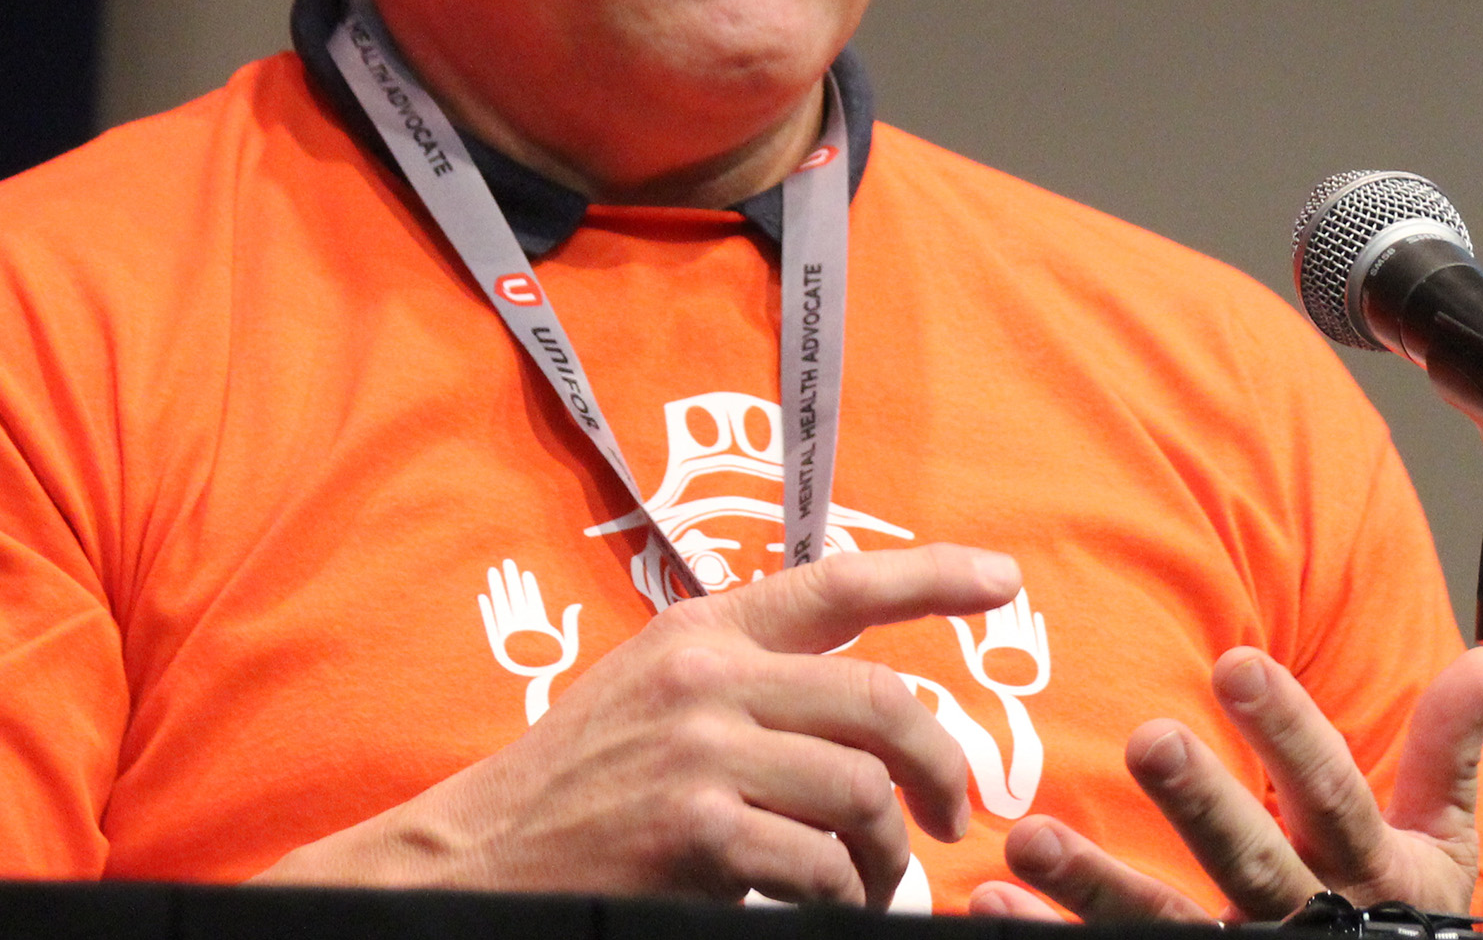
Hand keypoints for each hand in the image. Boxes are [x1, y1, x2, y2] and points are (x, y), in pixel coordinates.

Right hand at [260, 544, 1021, 907]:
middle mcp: (709, 675)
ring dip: (889, 853)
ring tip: (879, 881)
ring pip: (861, 791)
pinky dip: (841, 897)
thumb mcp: (652, 692)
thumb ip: (743, 679)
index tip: (1005, 582)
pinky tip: (823, 905)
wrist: (477, 857)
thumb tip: (862, 709)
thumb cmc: (575, 783)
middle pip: (881, 702)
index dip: (933, 577)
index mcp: (704, 631)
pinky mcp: (700, 832)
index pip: (838, 583)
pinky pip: (822, 866)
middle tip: (954, 813)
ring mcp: (704, 753)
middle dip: (940, 764)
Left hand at [969, 644, 1482, 923]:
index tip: (1236, 664)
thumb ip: (1446, 758)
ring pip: (1169, 926)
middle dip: (1202, 805)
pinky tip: (998, 897)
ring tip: (1029, 839)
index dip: (1289, 732)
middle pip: (1251, 862)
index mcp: (1364, 872)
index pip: (1332, 794)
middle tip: (1148, 740)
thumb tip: (1476, 666)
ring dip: (1094, 884)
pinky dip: (1056, 931)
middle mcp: (1304, 918)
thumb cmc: (1401, 922)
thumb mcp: (1437, 850)